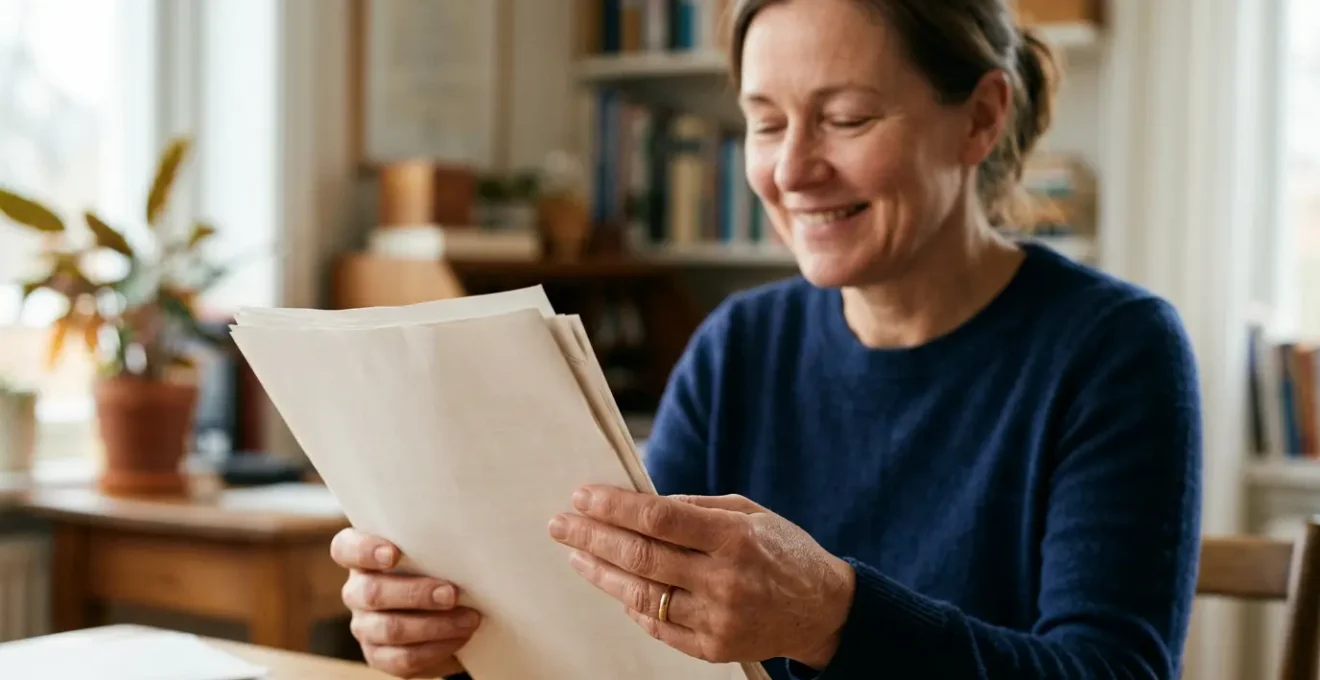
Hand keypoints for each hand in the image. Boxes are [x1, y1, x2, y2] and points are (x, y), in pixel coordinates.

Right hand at [331, 528, 481, 677]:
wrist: (448, 612)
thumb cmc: (439, 569)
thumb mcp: (434, 552)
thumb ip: (435, 545)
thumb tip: (465, 541)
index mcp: (363, 557)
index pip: (346, 549)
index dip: (364, 551)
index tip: (393, 554)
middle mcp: (357, 591)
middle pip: (371, 592)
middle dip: (415, 593)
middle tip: (451, 593)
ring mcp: (365, 626)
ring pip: (389, 629)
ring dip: (434, 625)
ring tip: (468, 619)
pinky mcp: (379, 656)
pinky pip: (402, 658)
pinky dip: (436, 649)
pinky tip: (460, 638)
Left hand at [547, 487, 855, 668]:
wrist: (822, 609)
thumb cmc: (782, 551)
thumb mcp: (748, 513)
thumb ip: (695, 507)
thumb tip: (637, 502)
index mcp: (734, 537)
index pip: (658, 517)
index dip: (614, 506)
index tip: (582, 495)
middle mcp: (724, 579)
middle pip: (640, 556)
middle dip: (592, 537)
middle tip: (560, 524)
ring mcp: (717, 618)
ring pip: (640, 593)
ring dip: (600, 572)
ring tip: (575, 554)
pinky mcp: (712, 648)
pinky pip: (657, 624)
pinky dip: (631, 604)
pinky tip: (613, 586)